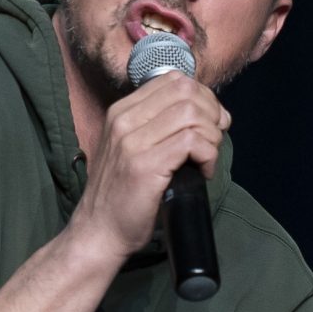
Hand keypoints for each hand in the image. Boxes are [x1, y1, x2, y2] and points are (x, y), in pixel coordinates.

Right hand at [67, 75, 229, 256]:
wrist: (99, 231)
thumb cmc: (122, 195)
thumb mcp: (132, 149)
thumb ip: (159, 126)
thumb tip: (210, 113)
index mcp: (121, 112)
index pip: (174, 80)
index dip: (203, 97)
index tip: (210, 123)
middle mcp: (124, 121)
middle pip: (187, 92)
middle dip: (212, 114)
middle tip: (213, 141)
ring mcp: (132, 142)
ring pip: (193, 115)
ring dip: (212, 137)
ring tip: (206, 159)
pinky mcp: (145, 165)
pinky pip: (192, 142)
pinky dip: (208, 156)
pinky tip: (202, 172)